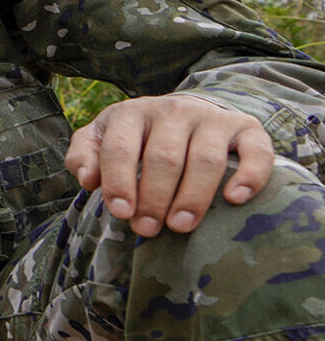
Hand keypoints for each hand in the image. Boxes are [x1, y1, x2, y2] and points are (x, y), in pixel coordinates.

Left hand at [66, 93, 273, 236]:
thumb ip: (84, 155)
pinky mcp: (246, 128)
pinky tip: (235, 199)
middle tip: (148, 229)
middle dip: (154, 197)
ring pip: (205, 159)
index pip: (120, 148)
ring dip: (193, 196)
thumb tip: (86, 179)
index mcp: (132, 113)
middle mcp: (173, 111)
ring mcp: (211, 118)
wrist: (184, 112)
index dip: (119, 182)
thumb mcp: (101, 138)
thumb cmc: (136, 136)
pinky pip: (256, 151)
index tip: (121, 213)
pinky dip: (249, 176)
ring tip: (180, 226)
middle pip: (164, 158)